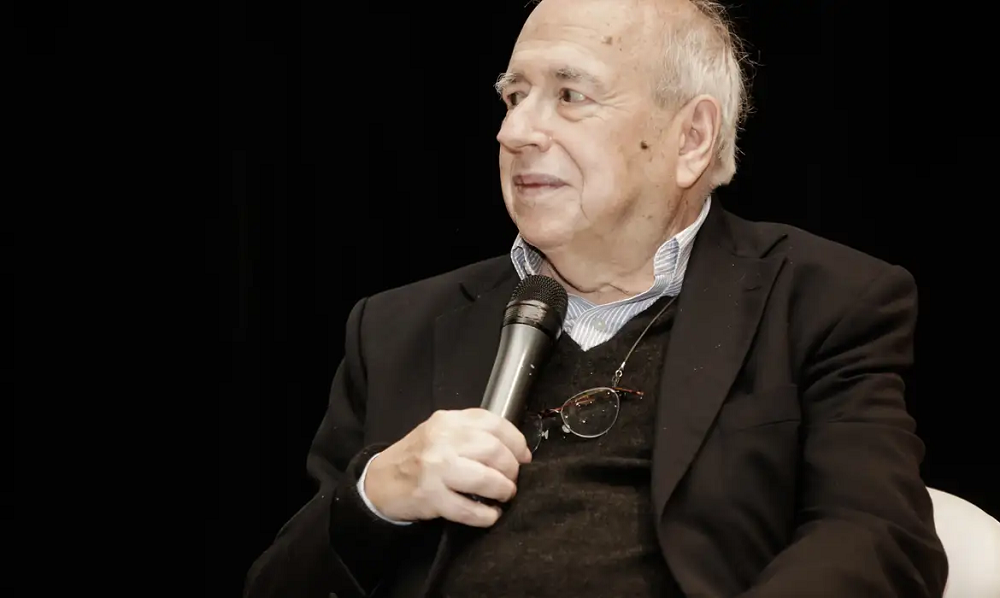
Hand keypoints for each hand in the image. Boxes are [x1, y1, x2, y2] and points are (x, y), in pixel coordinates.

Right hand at [364, 408, 532, 526]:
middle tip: (512, 480)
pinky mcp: (431, 497)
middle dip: (512, 469)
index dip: (517, 442)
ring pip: (486, 478)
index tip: (523, 456)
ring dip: (503, 490)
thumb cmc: (418, 456)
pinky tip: (490, 515)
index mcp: (448, 421)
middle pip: (494, 451)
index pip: (494, 423)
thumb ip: (473, 433)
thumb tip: (516, 450)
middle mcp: (442, 441)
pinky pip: (469, 510)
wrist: (380, 480)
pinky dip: (486, 516)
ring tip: (503, 495)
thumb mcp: (441, 432)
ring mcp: (435, 470)